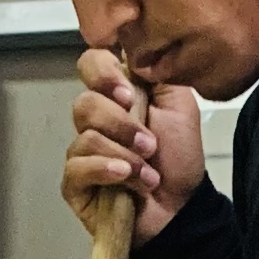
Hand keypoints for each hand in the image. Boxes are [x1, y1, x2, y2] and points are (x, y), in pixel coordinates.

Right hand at [63, 49, 205, 246]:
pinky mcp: (75, 183)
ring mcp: (82, 152)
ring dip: (124, 155)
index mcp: (116, 96)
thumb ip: (155, 72)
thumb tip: (129, 50)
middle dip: (122, 126)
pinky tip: (127, 181)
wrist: (183, 208)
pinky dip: (106, 171)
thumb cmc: (180, 157)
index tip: (127, 96)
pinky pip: (77, 167)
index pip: (91, 64)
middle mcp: (95, 120)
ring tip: (148, 174)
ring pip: (86, 136)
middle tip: (150, 145)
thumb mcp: (178, 103)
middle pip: (85, 103)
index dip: (103, 74)